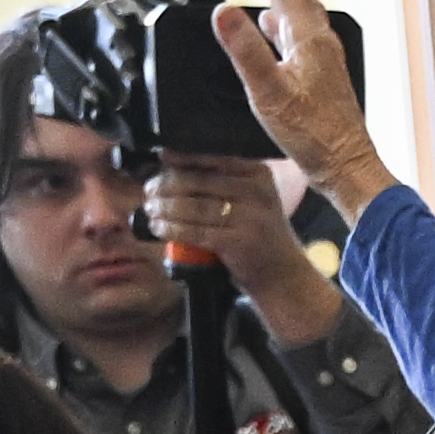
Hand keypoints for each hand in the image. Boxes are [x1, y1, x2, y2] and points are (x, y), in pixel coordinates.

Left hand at [144, 155, 335, 342]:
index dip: (179, 159)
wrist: (285, 276)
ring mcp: (250, 218)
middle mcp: (257, 192)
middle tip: (149, 191)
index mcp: (259, 174)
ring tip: (150, 210)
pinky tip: (158, 228)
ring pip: (192, 206)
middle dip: (165, 185)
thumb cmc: (260, 235)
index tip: (161, 161)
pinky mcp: (238, 243)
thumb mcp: (251, 200)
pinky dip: (170, 229)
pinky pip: (193, 231)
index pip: (210, 157)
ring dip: (163, 208)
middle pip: (196, 181)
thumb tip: (167, 159)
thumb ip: (220, 180)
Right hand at [207, 0, 391, 218]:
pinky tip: (270, 22)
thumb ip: (246, 51)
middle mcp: (320, 41)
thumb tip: (224, 12)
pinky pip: (295, 32)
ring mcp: (322, 56)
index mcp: (309, 38)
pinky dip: (278, 17)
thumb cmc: (316, 137)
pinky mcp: (320, 73)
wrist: (347, 167)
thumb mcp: (270, 92)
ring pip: (294, 7)